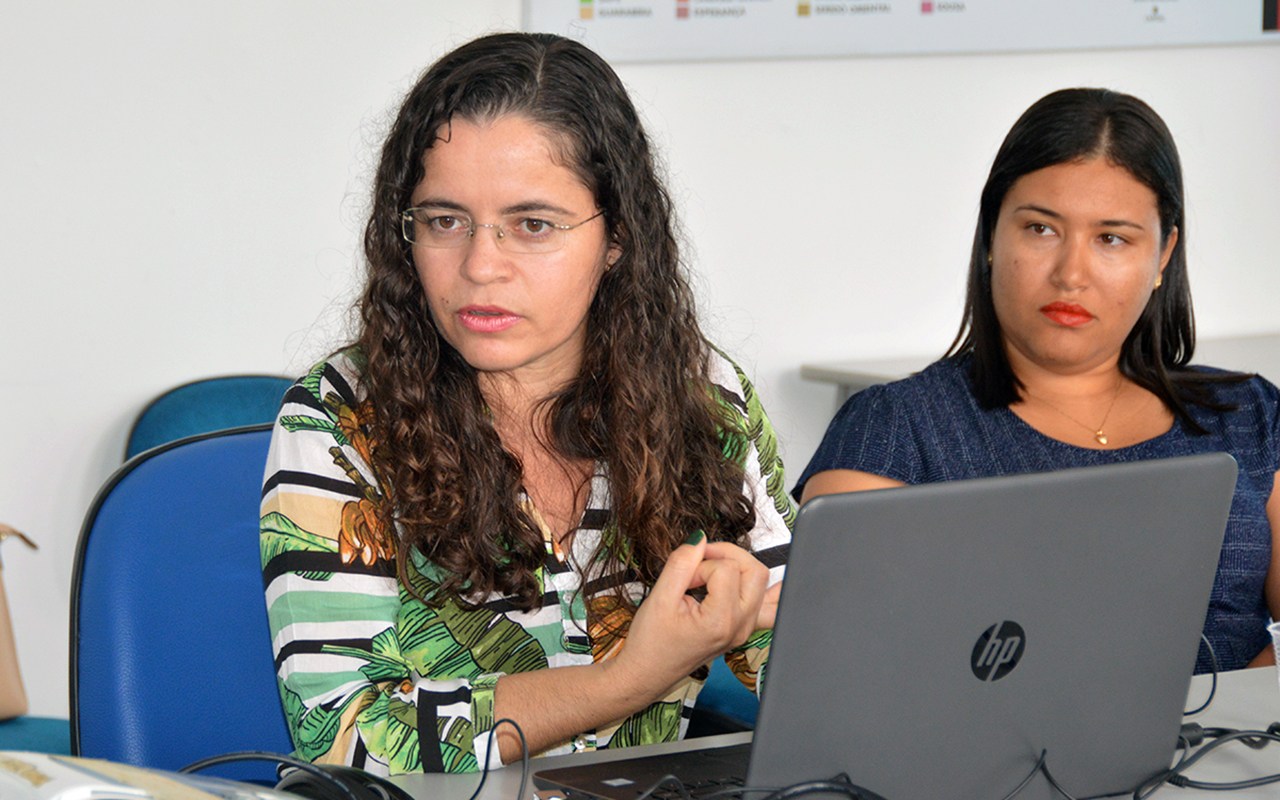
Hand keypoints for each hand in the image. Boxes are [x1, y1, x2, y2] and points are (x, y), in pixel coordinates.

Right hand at [609, 535, 770, 701]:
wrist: (647, 672)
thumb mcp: (659, 598)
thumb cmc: (650, 644)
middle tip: (700, 560)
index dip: (700, 564)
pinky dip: (768, 592)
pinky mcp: (742, 629)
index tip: (683, 577)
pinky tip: (766, 582)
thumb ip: (680, 564)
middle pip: (754, 571)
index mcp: (720, 621)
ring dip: (739, 567)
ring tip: (714, 569)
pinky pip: (768, 608)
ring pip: (761, 583)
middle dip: (726, 556)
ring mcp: (744, 630)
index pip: (725, 569)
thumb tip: (699, 539)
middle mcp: (739, 627)